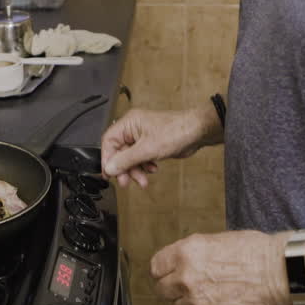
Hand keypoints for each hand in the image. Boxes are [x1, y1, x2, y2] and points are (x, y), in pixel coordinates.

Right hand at [101, 107, 219, 187]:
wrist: (197, 132)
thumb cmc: (176, 131)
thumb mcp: (147, 149)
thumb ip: (126, 160)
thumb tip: (110, 167)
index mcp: (129, 123)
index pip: (109, 142)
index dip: (107, 159)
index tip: (109, 173)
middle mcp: (134, 128)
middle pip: (119, 152)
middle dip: (124, 168)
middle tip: (126, 181)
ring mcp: (142, 136)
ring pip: (130, 157)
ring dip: (135, 170)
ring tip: (142, 180)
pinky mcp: (151, 144)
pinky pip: (141, 158)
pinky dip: (144, 166)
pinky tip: (152, 169)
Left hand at [151, 230, 293, 304]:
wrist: (276, 272)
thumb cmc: (252, 252)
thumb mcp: (213, 240)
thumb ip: (189, 255)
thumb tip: (175, 265)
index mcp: (185, 253)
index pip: (156, 267)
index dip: (165, 271)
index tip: (170, 274)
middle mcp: (185, 277)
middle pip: (161, 290)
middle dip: (174, 288)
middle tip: (191, 286)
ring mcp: (194, 301)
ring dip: (189, 303)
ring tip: (211, 294)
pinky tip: (219, 304)